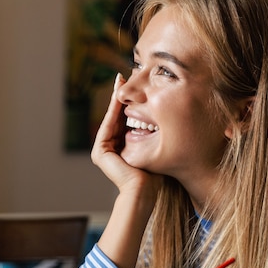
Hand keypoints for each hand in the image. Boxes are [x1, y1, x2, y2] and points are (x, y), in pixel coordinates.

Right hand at [91, 74, 159, 198]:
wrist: (144, 192)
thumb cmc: (155, 177)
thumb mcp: (157, 150)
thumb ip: (156, 136)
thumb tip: (168, 118)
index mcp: (122, 149)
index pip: (127, 120)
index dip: (132, 102)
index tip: (138, 84)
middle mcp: (110, 149)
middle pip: (118, 116)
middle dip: (123, 96)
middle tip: (128, 74)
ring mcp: (102, 151)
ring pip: (112, 118)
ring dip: (118, 99)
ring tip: (123, 79)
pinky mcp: (100, 152)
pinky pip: (109, 125)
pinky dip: (114, 110)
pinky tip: (120, 95)